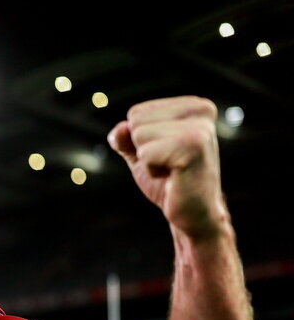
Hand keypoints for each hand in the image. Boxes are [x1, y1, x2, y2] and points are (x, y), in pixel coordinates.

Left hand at [108, 97, 227, 239]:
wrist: (193, 214)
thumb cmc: (169, 183)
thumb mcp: (142, 155)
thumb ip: (126, 138)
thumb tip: (118, 130)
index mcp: (192, 106)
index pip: (137, 112)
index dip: (141, 142)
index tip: (166, 156)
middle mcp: (200, 109)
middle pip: (135, 121)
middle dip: (143, 149)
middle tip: (168, 165)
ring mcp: (199, 127)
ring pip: (138, 135)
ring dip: (147, 161)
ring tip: (172, 170)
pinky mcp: (193, 146)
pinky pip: (145, 153)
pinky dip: (151, 171)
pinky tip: (174, 177)